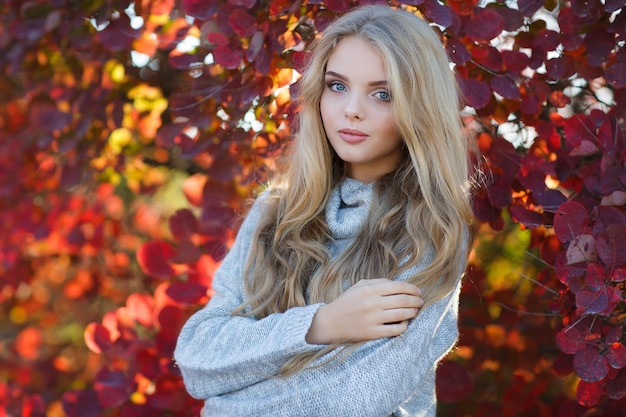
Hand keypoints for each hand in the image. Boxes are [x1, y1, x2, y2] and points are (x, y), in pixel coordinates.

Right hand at [305, 278, 423, 343]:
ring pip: (401, 314)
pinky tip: (405, 323)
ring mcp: (373, 319)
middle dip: (416, 300)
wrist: (329, 323)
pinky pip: (395, 329)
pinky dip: (404, 326)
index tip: (418, 291)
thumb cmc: (346, 302)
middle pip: (403, 300)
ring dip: (412, 312)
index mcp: (369, 289)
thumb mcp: (359, 286)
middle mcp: (372, 303)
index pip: (398, 287)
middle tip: (421, 301)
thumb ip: (378, 282)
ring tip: (416, 311)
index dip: (412, 289)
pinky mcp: (372, 333)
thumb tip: (398, 285)